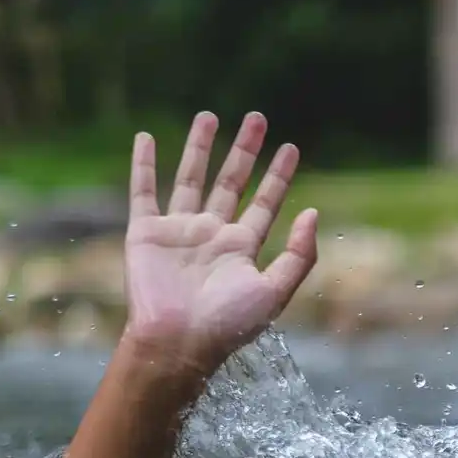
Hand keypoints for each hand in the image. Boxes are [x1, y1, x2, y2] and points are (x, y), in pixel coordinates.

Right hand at [122, 111, 317, 373]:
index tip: (291, 148)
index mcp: (241, 249)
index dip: (278, 176)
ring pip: (190, 179)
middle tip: (257, 117)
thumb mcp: (275, 291)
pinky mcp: (146, 233)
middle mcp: (211, 236)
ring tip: (209, 116)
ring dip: (200, 148)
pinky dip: (143, 165)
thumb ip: (300, 255)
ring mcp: (178, 232)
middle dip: (244, 151)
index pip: (264, 203)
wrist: (176, 342)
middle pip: (231, 183)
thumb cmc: (227, 325)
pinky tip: (146, 138)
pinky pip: (143, 192)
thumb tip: (313, 211)